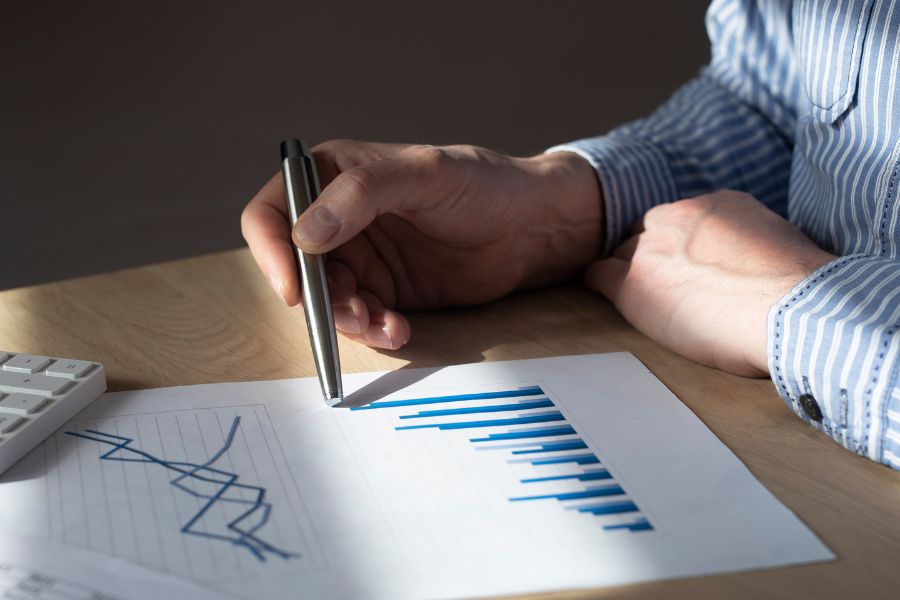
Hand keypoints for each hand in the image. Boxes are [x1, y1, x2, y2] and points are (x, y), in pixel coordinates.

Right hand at [242, 141, 600, 348]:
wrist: (531, 228)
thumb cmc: (482, 185)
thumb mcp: (423, 175)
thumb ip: (362, 194)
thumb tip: (304, 234)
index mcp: (334, 175)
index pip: (274, 212)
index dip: (270, 251)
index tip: (293, 288)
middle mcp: (339, 218)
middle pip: (296, 267)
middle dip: (318, 297)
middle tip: (352, 314)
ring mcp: (362, 258)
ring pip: (328, 300)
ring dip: (348, 320)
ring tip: (385, 323)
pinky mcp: (386, 290)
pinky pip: (361, 318)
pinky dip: (374, 330)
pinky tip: (399, 329)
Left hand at [584, 190, 834, 375]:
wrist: (791, 308)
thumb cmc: (800, 292)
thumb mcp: (782, 245)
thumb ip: (751, 243)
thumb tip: (751, 261)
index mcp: (719, 204)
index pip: (682, 220)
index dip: (681, 246)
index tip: (688, 266)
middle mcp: (680, 216)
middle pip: (647, 233)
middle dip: (653, 257)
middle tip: (664, 286)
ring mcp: (652, 248)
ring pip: (623, 254)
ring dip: (631, 274)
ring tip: (644, 299)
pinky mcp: (632, 282)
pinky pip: (598, 274)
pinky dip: (599, 283)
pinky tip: (604, 295)